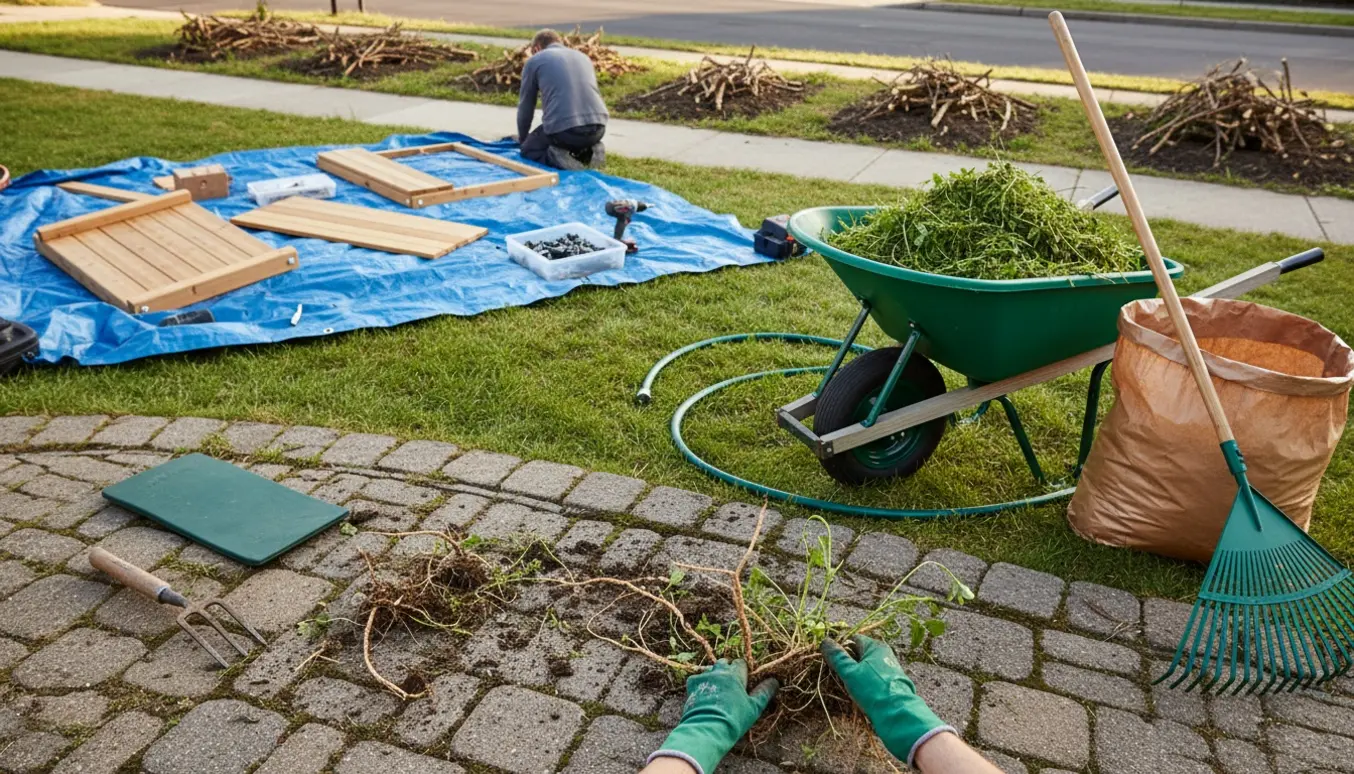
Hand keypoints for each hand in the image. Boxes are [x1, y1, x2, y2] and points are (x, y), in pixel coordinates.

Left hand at [647, 659, 778, 773]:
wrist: (707, 728)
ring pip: (711, 669)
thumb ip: (764, 692)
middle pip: (724, 662)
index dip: (743, 670)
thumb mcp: (754, 707)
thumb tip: (774, 681)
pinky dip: (701, 683)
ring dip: (714, 675)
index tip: (745, 679)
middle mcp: (719, 671)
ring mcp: (704, 676)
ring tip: (718, 689)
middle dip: (728, 669)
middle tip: (731, 684)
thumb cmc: (734, 719)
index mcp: (735, 674)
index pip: (741, 663)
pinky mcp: (692, 684)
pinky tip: (704, 694)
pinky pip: (697, 678)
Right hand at [821, 635, 954, 766]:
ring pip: (865, 667)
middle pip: (859, 653)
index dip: (841, 648)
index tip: (833, 661)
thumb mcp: (850, 672)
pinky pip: (872, 678)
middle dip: (848, 663)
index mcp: (876, 646)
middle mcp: (884, 654)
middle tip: (840, 675)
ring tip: (850, 686)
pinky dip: (864, 683)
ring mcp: (888, 669)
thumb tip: (824, 641)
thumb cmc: (873, 689)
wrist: (897, 714)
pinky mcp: (890, 683)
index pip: (853, 639)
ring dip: (855, 675)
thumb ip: (837, 657)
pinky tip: (860, 693)